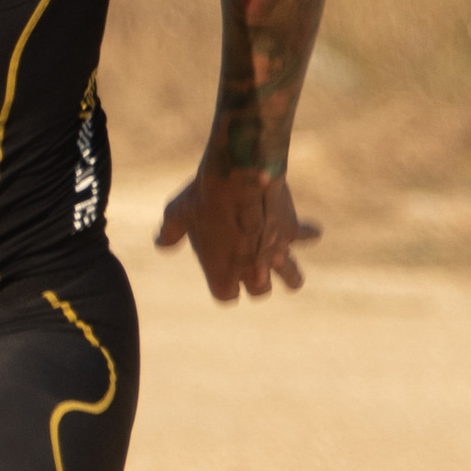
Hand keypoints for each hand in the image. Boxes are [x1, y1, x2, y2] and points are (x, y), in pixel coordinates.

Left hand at [156, 162, 320, 301]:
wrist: (235, 173)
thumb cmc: (201, 195)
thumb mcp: (178, 212)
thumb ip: (171, 232)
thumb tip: (161, 242)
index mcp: (221, 274)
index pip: (226, 296)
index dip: (226, 287)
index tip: (224, 276)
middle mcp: (251, 270)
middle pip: (261, 291)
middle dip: (258, 281)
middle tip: (252, 265)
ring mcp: (275, 253)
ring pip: (293, 278)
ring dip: (291, 274)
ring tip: (285, 266)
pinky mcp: (292, 230)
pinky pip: (307, 236)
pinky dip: (308, 232)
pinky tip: (308, 230)